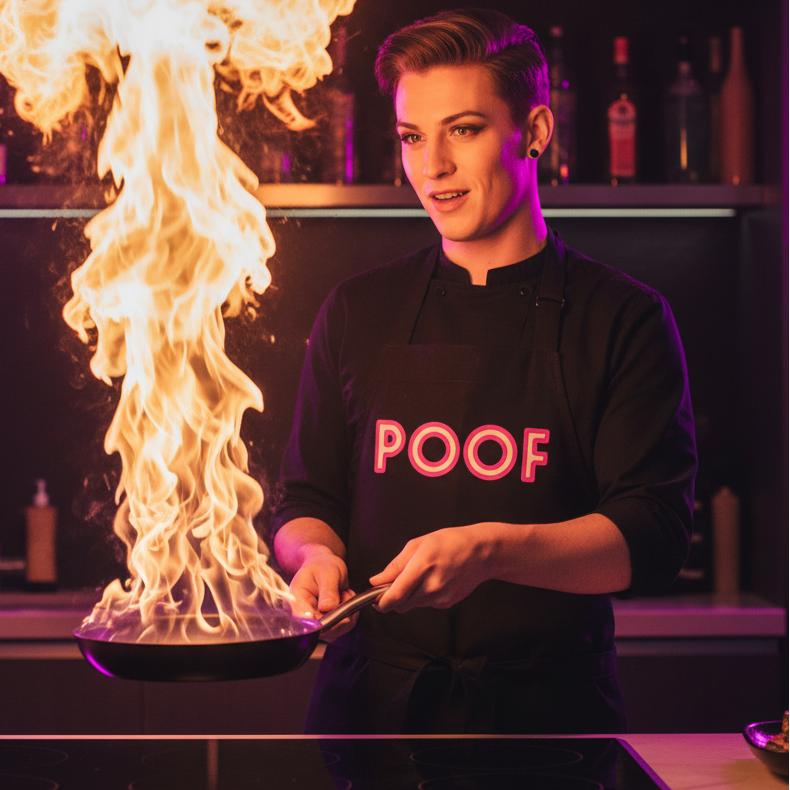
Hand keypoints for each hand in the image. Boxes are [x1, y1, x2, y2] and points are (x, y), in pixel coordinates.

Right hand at [289, 545, 358, 640]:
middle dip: (340, 616)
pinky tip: (345, 600)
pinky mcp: (326, 625)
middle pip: (322, 630)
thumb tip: (327, 608)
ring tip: (343, 594)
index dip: (324, 623)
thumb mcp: (328, 573)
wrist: (323, 566)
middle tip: (345, 595)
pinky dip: (350, 615)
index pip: (306, 622)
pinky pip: (342, 628)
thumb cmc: (322, 566)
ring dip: (346, 614)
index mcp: (296, 601)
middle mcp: (302, 615)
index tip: (343, 617)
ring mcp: (314, 622)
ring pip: (335, 632)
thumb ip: (328, 591)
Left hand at [369, 525, 490, 613]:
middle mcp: (432, 586)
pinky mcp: (446, 604)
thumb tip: (377, 580)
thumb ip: (395, 565)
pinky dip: (423, 596)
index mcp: (422, 567)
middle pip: (401, 605)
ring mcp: (440, 597)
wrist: (480, 553)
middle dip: (393, 598)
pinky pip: (426, 604)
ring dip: (408, 596)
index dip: (380, 602)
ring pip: (412, 605)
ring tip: (420, 576)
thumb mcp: (418, 544)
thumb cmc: (451, 543)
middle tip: (394, 584)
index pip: (395, 596)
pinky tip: (433, 580)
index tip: (374, 599)